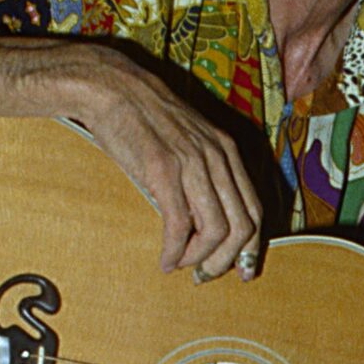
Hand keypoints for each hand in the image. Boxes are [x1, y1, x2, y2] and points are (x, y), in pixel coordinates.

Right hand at [0, 36, 264, 279]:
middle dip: (226, 260)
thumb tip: (205, 220)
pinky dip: (175, 251)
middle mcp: (216, 156)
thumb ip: (201, 174)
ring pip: (216, 229)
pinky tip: (165, 260)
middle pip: (242, 225)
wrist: (109, 87)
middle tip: (204, 275)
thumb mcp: (184, 143)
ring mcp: (192, 162)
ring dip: (200, 259)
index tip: (239, 272)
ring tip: (181, 267)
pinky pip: (180, 224)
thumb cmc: (141, 120)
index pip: (254, 209)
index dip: (250, 247)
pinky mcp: (163, 169)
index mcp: (225, 150)